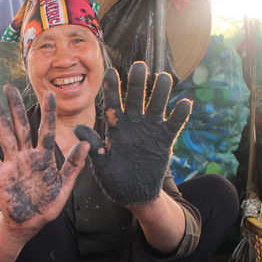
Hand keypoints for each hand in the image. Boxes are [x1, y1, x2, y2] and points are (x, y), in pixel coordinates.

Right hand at [0, 85, 89, 232]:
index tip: (49, 94)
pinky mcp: (0, 175)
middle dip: (16, 107)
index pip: (46, 130)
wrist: (28, 225)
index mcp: (44, 157)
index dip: (48, 112)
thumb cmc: (47, 206)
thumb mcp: (64, 187)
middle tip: (9, 87)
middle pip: (21, 126)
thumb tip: (86, 144)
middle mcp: (27, 156)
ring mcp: (13, 164)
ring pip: (5, 136)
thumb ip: (73, 166)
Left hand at [73, 61, 190, 204]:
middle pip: (136, 97)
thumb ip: (92, 144)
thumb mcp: (99, 162)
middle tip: (139, 67)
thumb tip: (76, 128)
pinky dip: (180, 115)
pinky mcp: (164, 141)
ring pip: (156, 106)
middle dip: (137, 82)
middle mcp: (133, 123)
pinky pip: (174, 125)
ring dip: (161, 92)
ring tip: (165, 78)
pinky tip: (185, 104)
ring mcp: (150, 130)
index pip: (112, 102)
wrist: (132, 194)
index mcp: (115, 126)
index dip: (111, 87)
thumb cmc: (112, 178)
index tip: (110, 72)